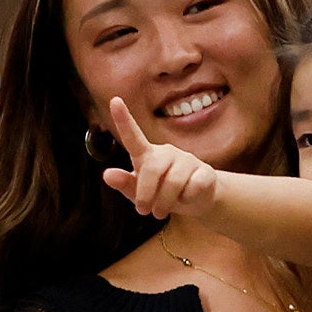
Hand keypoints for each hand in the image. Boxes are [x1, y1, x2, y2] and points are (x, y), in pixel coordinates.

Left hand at [107, 96, 223, 221]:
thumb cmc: (163, 194)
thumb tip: (107, 175)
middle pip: (152, 169)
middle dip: (146, 194)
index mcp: (148, 155)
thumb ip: (125, 184)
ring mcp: (188, 160)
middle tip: (144, 211)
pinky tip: (188, 198)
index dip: (123, 119)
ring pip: (173, 183)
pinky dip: (186, 200)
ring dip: (164, 203)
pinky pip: (192, 188)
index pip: (133, 137)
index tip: (114, 100)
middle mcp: (167, 152)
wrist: (198, 201)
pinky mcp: (205, 171)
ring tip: (161, 212)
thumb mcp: (140, 194)